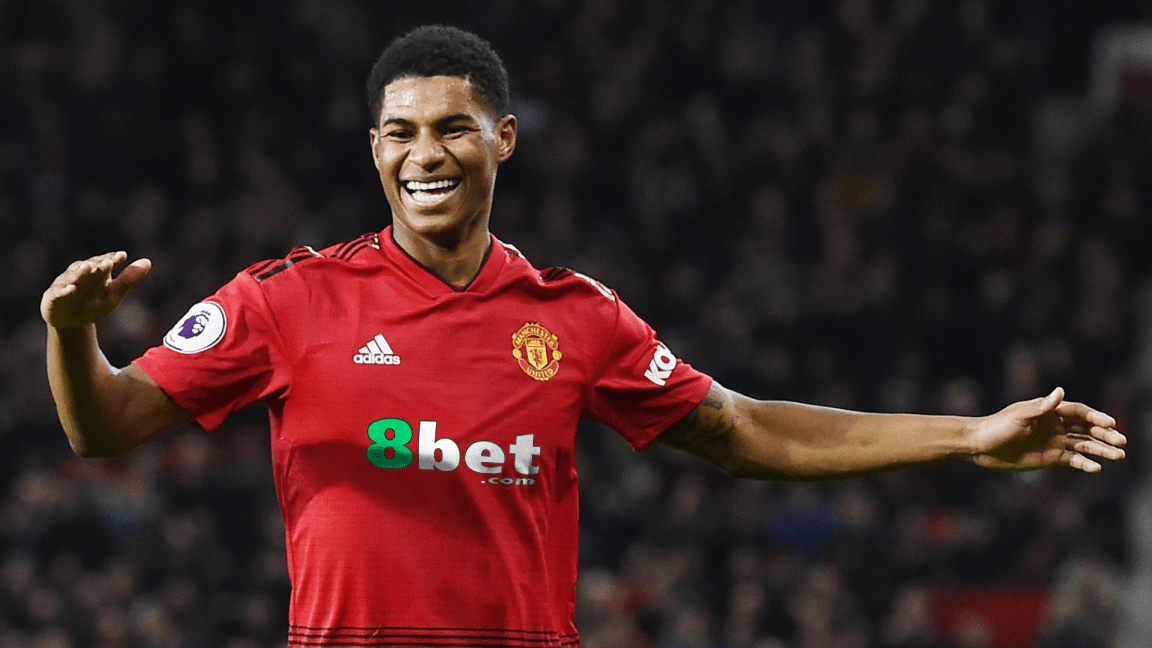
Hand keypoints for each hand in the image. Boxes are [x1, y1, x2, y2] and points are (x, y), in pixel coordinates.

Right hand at [41, 252, 151, 328]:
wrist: (71, 321)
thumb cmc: (93, 304)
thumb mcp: (113, 294)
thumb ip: (128, 279)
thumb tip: (148, 261)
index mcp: (97, 272)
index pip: (106, 263)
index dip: (113, 260)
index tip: (122, 256)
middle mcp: (80, 273)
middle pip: (90, 268)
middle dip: (98, 264)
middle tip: (108, 262)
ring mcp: (66, 283)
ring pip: (73, 276)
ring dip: (81, 272)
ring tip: (89, 267)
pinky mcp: (53, 296)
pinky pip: (59, 292)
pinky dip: (64, 290)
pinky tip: (72, 288)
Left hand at [969, 387, 1125, 472]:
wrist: (980, 446)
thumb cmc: (997, 426)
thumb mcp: (1019, 416)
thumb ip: (1042, 407)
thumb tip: (1060, 391)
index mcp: (1049, 411)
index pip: (1079, 412)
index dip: (1096, 417)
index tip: (1111, 423)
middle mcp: (1055, 425)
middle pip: (1087, 428)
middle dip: (1105, 434)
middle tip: (1122, 441)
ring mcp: (1054, 441)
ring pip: (1084, 445)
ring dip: (1101, 449)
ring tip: (1120, 456)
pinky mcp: (1050, 457)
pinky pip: (1072, 460)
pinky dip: (1085, 464)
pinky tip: (1096, 468)